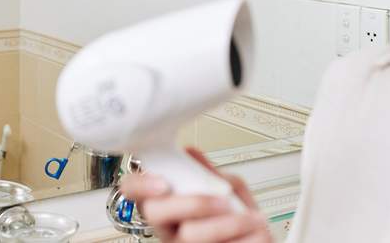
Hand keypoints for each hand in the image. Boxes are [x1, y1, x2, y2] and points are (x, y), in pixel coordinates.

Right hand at [120, 148, 272, 242]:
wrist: (255, 239)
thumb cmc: (238, 216)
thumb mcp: (227, 187)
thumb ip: (210, 173)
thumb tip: (191, 154)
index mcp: (166, 200)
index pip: (133, 188)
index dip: (140, 183)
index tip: (163, 182)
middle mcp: (167, 224)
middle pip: (153, 213)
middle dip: (191, 203)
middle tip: (221, 200)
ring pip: (187, 234)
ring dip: (225, 223)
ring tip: (247, 218)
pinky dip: (239, 238)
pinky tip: (250, 233)